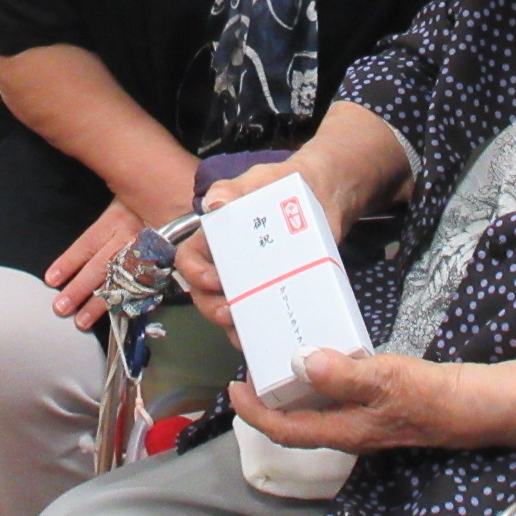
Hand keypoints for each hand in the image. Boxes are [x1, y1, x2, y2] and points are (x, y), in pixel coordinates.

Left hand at [46, 198, 151, 328]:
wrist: (178, 205)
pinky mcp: (161, 266)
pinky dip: (128, 304)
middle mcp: (132, 237)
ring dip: (100, 303)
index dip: (69, 262)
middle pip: (101, 266)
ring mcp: (149, 253)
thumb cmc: (139, 207)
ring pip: (121, 282)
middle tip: (61, 308)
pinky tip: (115, 316)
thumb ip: (98, 228)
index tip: (51, 280)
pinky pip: (143, 288)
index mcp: (116, 220)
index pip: (88, 244)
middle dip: (80, 289)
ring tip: (81, 321)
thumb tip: (70, 257)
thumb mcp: (117, 205)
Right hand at [178, 157, 352, 331]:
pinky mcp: (276, 293)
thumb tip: (214, 202)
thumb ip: (235, 188)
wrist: (326, 196)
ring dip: (233, 327)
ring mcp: (252, 281)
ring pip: (230, 310)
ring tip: (246, 334)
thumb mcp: (259, 179)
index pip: (189, 259)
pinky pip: (262, 317)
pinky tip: (270, 336)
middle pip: (204, 293)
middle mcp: (228, 262)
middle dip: (211, 307)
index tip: (214, 280)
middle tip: (230, 313)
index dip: (193, 274)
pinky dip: (261, 330)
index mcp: (216, 236)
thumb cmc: (285, 183)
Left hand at [229, 350, 474, 453]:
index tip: (233, 388)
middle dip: (268, 400)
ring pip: (314, 410)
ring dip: (292, 390)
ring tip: (278, 357)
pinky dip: (319, 380)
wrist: (472, 405)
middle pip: (295, 423)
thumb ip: (342, 373)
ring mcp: (362, 420)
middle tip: (252, 366)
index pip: (285, 430)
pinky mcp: (376, 407)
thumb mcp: (384, 378)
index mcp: (343, 430)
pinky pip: (335, 398)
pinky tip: (323, 356)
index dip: (254, 412)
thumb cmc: (428, 394)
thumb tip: (299, 361)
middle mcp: (347, 430)